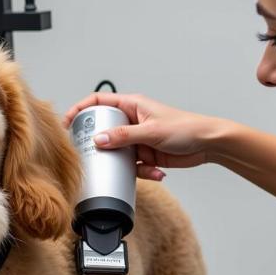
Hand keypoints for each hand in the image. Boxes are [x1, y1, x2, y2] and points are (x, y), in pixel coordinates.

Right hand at [63, 92, 213, 179]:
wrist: (207, 144)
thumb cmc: (186, 128)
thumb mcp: (151, 131)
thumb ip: (123, 136)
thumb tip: (99, 140)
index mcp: (132, 105)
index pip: (99, 102)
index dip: (81, 110)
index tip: (67, 123)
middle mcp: (133, 121)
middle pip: (105, 131)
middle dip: (102, 146)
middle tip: (95, 156)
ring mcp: (138, 139)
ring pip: (119, 154)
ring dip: (127, 164)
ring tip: (141, 166)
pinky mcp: (146, 156)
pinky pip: (135, 167)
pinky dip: (144, 172)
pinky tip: (158, 171)